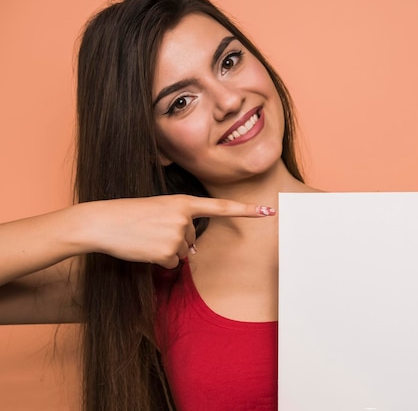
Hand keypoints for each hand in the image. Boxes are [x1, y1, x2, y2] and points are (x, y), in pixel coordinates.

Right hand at [77, 194, 273, 268]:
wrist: (102, 222)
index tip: (269, 212)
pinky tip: (143, 249)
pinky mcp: (167, 253)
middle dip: (174, 239)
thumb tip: (190, 253)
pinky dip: (157, 261)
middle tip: (150, 230)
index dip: (246, 211)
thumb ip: (180, 224)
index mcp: (183, 201)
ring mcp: (177, 236)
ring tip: (144, 238)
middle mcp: (184, 218)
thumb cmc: (127, 215)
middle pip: (192, 239)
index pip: (221, 207)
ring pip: (182, 253)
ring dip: (165, 250)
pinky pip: (170, 264)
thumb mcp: (158, 210)